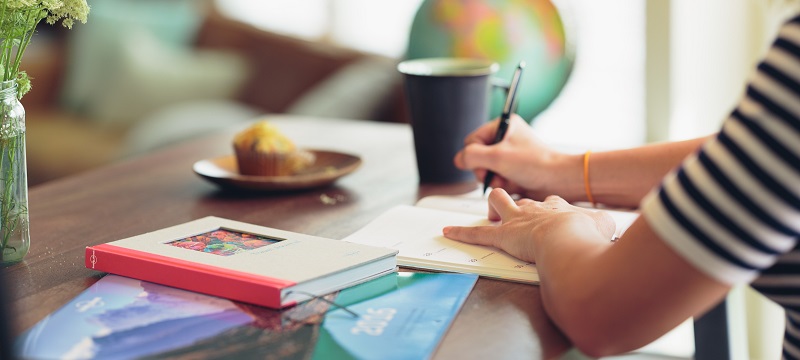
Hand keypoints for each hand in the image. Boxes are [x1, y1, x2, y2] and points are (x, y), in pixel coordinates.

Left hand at [443, 188, 614, 262]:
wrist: (570, 238)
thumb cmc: (587, 235)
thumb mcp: (603, 226)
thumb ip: (602, 225)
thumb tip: (608, 226)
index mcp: (557, 207)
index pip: (550, 202)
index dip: (550, 209)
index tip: (555, 215)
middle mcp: (535, 209)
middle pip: (522, 199)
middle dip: (518, 204)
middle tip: (520, 216)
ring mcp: (517, 221)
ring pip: (499, 203)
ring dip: (494, 209)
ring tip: (492, 216)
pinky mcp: (502, 236)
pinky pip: (477, 234)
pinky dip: (460, 232)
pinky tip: (447, 230)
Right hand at [453, 115, 579, 199]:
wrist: (557, 181)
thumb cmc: (535, 163)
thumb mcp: (497, 157)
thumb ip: (472, 156)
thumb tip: (458, 159)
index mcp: (503, 126)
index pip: (472, 140)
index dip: (475, 155)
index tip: (486, 163)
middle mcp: (505, 139)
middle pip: (477, 156)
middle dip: (484, 169)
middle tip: (496, 173)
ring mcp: (509, 155)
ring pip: (485, 169)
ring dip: (492, 178)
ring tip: (505, 180)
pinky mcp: (513, 170)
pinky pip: (495, 178)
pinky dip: (500, 183)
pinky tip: (511, 184)